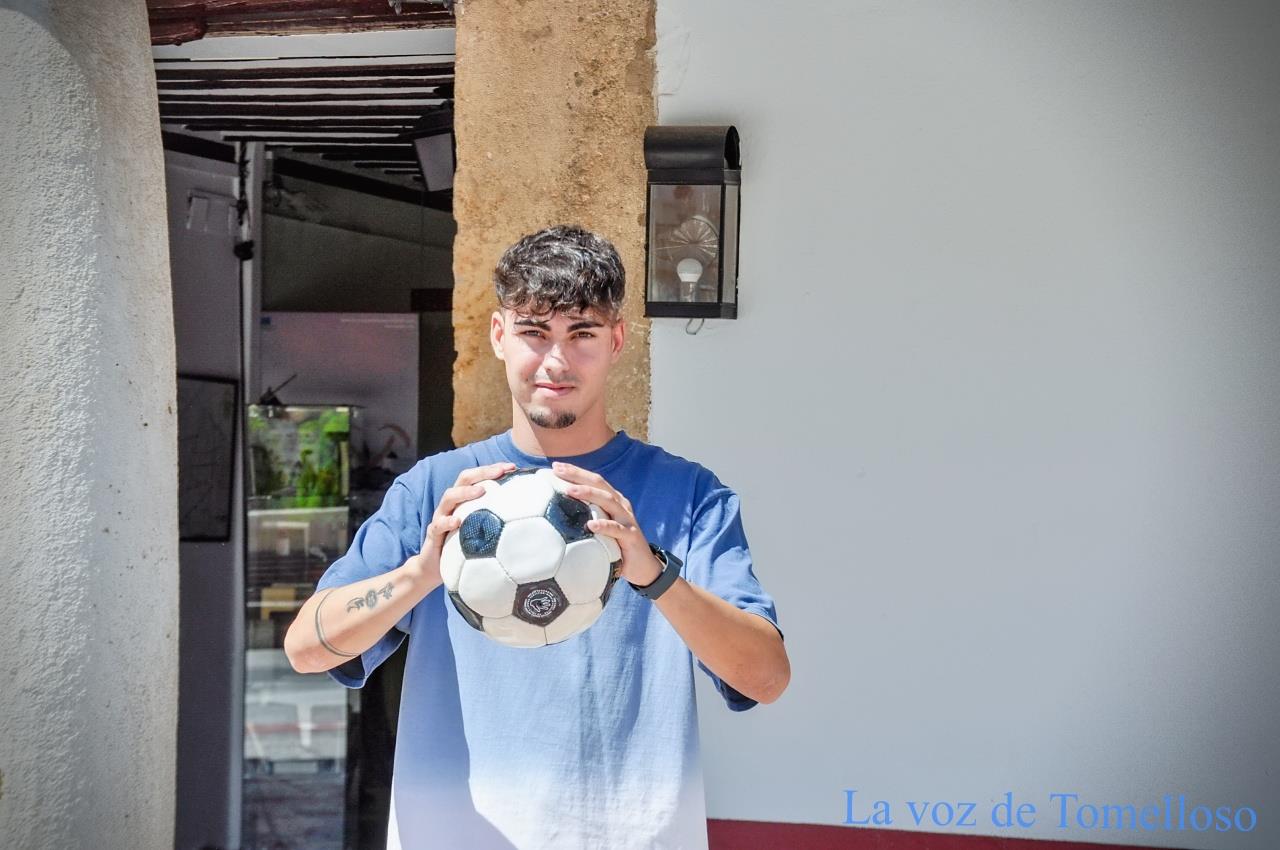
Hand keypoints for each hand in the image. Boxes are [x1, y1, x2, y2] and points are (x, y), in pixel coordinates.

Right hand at [409, 461, 516, 585]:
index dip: (493, 469)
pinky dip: (447, 521)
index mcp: (464, 499)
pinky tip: (457, 521)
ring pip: (449, 497)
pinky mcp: (433, 533)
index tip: (512, 467)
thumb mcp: (480, 532)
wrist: (434, 566)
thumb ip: (496, 521)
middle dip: (482, 473)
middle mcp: (452, 504)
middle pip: (464, 480)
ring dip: (465, 492)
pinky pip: (438, 525)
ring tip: (481, 491)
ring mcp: (440, 516)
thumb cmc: (462, 547)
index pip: (478, 477)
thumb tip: (526, 516)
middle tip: (500, 471)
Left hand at [551, 461, 662, 586]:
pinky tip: (591, 525)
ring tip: (570, 491)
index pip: (593, 480)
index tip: (555, 466)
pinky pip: (617, 530)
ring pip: (608, 501)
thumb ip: (585, 519)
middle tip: (559, 470)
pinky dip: (605, 526)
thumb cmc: (616, 546)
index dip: (576, 471)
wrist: (643, 566)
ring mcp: (627, 519)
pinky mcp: (632, 536)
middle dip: (578, 475)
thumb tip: (555, 516)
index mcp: (612, 500)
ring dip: (589, 494)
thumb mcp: (601, 529)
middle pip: (599, 484)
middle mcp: (620, 505)